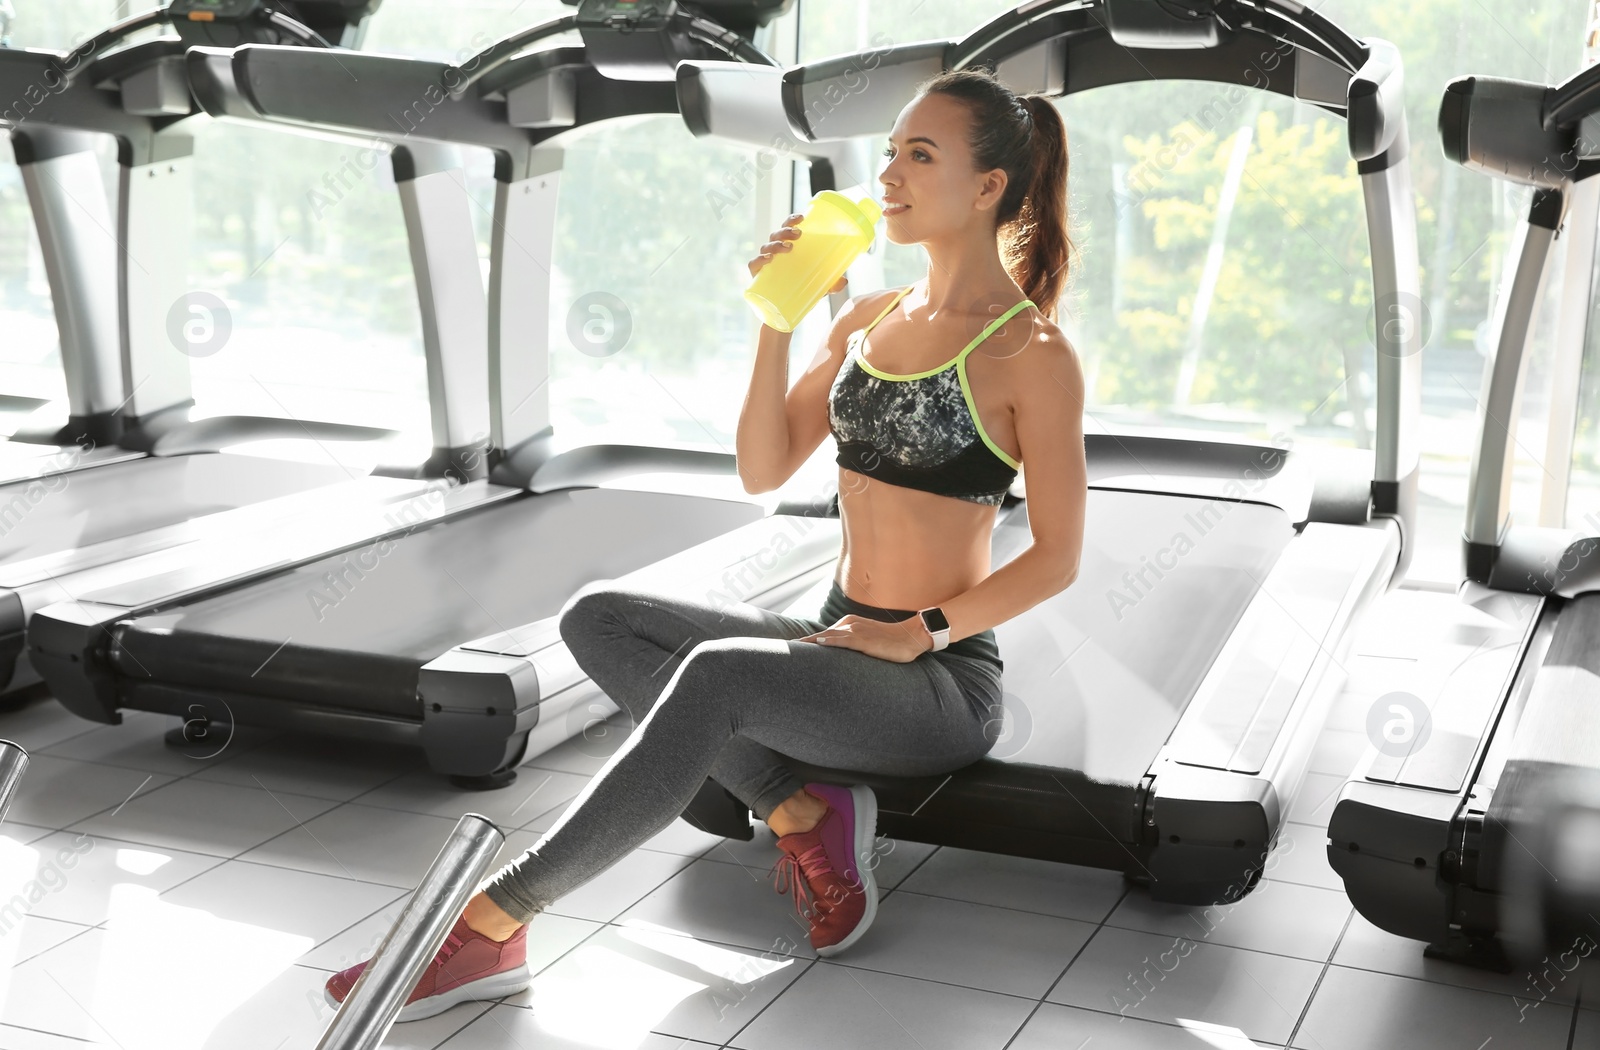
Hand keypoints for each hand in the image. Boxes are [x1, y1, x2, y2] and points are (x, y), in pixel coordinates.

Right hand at [747, 213, 849, 292]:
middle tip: (798, 234)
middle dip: (786, 231)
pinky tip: (769, 259)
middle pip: (776, 234)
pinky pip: (754, 264)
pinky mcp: (757, 277)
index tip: (802, 218)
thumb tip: (844, 280)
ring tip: (789, 248)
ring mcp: (765, 264)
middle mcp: (775, 252)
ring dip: (776, 244)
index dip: (792, 220)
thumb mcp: (820, 287)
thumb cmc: (801, 291)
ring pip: (766, 246)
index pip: (787, 228)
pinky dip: (760, 260)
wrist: (784, 314)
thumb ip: (832, 284)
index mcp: (788, 248)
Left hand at [796, 614, 929, 662]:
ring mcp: (856, 631)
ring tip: (794, 649)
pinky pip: (844, 640)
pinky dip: (830, 641)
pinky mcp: (864, 639)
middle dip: (804, 643)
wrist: (910, 637)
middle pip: (821, 634)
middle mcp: (849, 624)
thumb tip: (838, 657)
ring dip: (810, 642)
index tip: (790, 649)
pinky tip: (819, 643)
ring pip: (828, 636)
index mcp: (848, 623)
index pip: (823, 634)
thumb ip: (851, 645)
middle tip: (784, 651)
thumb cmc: (889, 641)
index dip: (806, 642)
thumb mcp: (866, 640)